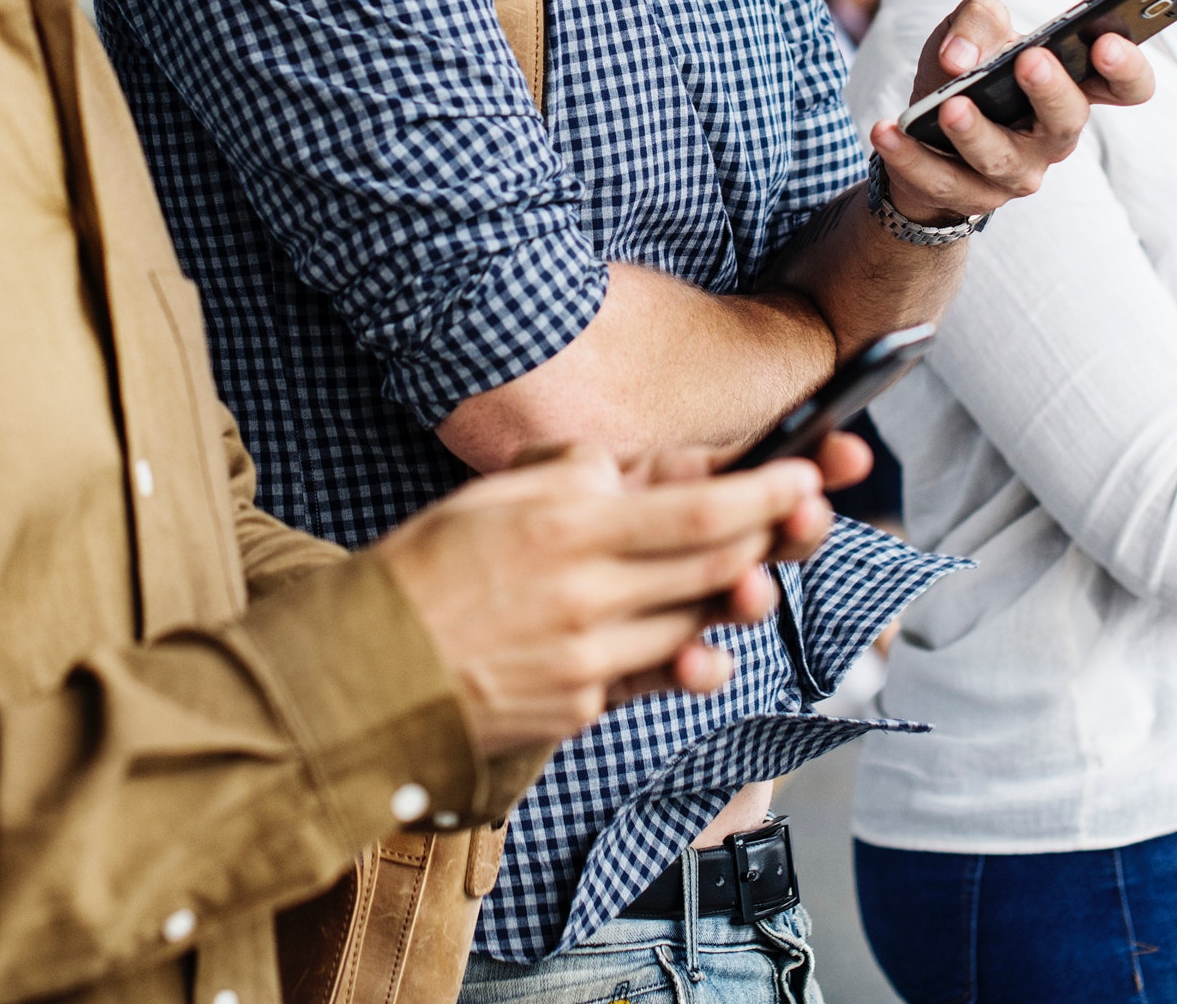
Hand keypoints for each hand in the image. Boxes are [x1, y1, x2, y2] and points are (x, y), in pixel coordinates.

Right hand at [370, 445, 829, 754]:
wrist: (368, 671)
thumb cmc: (426, 570)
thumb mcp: (493, 494)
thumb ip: (568, 474)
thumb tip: (628, 469)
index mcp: (566, 529)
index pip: (697, 512)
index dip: (764, 495)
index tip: (806, 474)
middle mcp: (587, 596)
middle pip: (712, 567)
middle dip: (770, 538)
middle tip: (808, 513)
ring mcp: (588, 660)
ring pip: (693, 623)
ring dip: (732, 596)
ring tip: (755, 573)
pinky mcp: (580, 707)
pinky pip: (650, 676)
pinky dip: (679, 653)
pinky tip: (697, 641)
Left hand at [867, 0, 1154, 227]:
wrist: (922, 127)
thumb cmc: (965, 68)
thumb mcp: (971, 27)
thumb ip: (977, 20)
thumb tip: (960, 58)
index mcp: (1071, 87)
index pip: (1125, 86)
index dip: (1126, 68)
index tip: (1106, 42)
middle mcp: (1053, 135)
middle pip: (1068, 121)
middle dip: (1050, 91)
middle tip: (1030, 60)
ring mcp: (1014, 172)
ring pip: (1000, 158)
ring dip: (975, 132)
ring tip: (949, 105)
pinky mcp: (967, 197)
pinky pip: (939, 180)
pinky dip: (909, 156)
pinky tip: (886, 129)